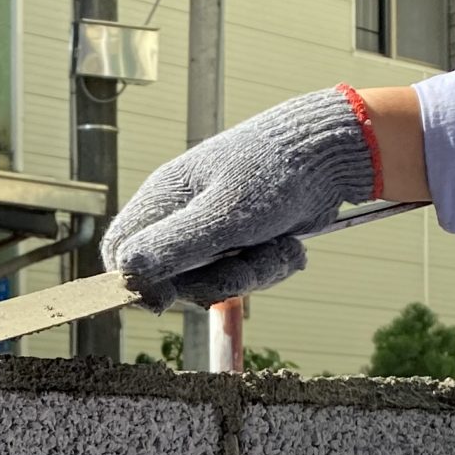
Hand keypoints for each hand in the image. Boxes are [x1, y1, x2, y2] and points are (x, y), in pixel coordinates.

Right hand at [101, 86, 382, 309]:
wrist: (332, 155)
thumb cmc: (276, 172)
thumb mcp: (225, 213)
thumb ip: (175, 244)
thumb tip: (126, 269)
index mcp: (163, 198)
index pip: (121, 251)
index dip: (137, 282)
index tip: (168, 298)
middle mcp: (182, 216)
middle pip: (172, 279)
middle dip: (217, 281)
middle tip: (249, 262)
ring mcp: (212, 231)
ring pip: (214, 282)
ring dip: (254, 273)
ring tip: (281, 245)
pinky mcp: (242, 242)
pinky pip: (243, 276)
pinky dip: (270, 267)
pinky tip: (289, 244)